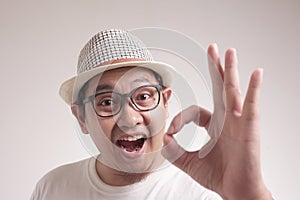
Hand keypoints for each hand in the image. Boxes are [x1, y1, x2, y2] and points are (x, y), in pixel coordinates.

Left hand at [162, 44, 271, 199]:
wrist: (235, 190)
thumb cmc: (218, 175)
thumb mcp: (188, 161)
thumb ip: (173, 150)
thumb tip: (162, 138)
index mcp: (214, 125)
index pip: (194, 111)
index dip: (180, 118)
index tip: (171, 131)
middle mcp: (227, 118)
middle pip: (220, 87)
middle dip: (216, 67)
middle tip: (212, 48)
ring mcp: (238, 120)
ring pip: (233, 90)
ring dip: (231, 70)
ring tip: (229, 51)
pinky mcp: (249, 127)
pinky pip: (252, 104)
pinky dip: (254, 88)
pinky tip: (256, 73)